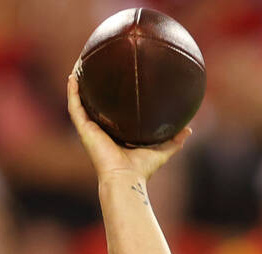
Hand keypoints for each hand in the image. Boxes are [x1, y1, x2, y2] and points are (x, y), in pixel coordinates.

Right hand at [66, 71, 191, 182]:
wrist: (126, 178)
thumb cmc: (141, 169)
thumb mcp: (161, 150)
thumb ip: (174, 140)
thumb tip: (189, 129)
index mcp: (115, 134)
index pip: (111, 113)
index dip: (111, 99)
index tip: (115, 82)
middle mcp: (101, 130)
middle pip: (93, 105)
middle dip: (92, 89)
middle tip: (94, 69)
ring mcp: (90, 130)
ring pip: (80, 103)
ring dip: (77, 86)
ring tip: (78, 67)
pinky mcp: (84, 130)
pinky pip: (75, 107)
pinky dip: (72, 92)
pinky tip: (72, 77)